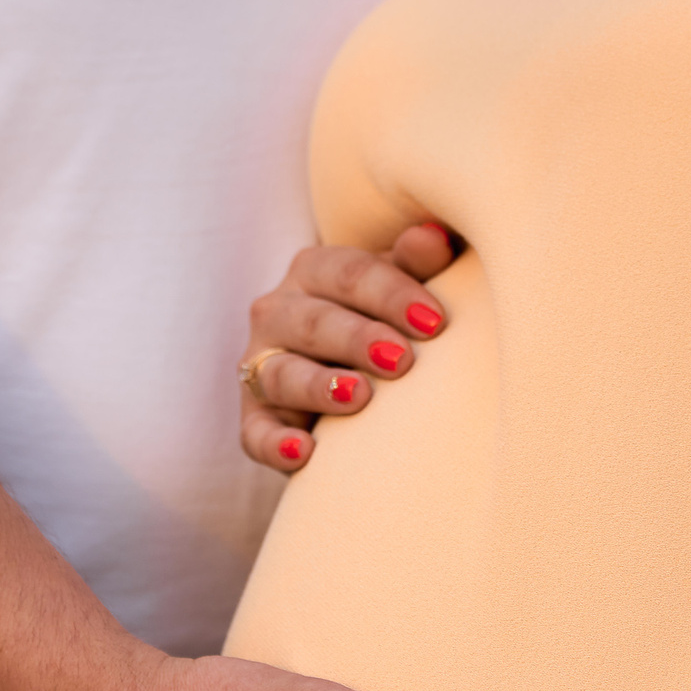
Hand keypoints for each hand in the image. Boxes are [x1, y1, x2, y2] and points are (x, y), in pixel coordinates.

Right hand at [239, 221, 456, 470]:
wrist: (353, 372)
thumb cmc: (386, 318)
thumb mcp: (402, 285)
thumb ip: (416, 263)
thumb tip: (434, 237)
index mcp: (313, 270)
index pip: (348, 273)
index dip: (391, 294)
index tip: (435, 321)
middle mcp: (277, 312)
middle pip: (312, 321)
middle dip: (357, 338)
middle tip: (402, 360)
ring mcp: (260, 366)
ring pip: (279, 374)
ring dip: (318, 385)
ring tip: (359, 397)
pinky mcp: (256, 419)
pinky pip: (255, 433)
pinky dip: (275, 444)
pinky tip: (303, 453)